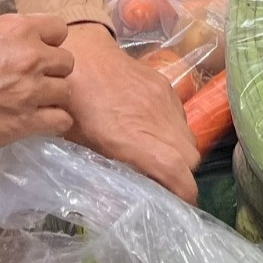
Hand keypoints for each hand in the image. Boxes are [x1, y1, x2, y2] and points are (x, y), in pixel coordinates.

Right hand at [0, 13, 73, 156]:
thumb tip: (7, 40)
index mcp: (16, 29)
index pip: (58, 28)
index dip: (50, 42)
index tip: (38, 52)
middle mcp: (31, 57)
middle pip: (67, 62)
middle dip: (53, 71)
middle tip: (34, 82)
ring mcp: (31, 91)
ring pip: (66, 92)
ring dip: (53, 98)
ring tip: (34, 105)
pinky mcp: (26, 122)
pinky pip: (61, 121)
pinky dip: (53, 122)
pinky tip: (38, 122)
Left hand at [63, 24, 199, 202]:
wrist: (81, 56)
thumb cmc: (72, 106)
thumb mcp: (80, 147)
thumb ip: (103, 175)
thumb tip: (116, 206)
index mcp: (133, 139)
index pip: (177, 171)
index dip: (185, 193)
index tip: (181, 206)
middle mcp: (156, 120)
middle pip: (190, 158)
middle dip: (183, 176)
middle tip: (164, 183)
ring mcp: (164, 101)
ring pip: (189, 137)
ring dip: (179, 152)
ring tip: (158, 156)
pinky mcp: (165, 86)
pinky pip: (181, 117)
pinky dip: (174, 131)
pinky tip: (153, 130)